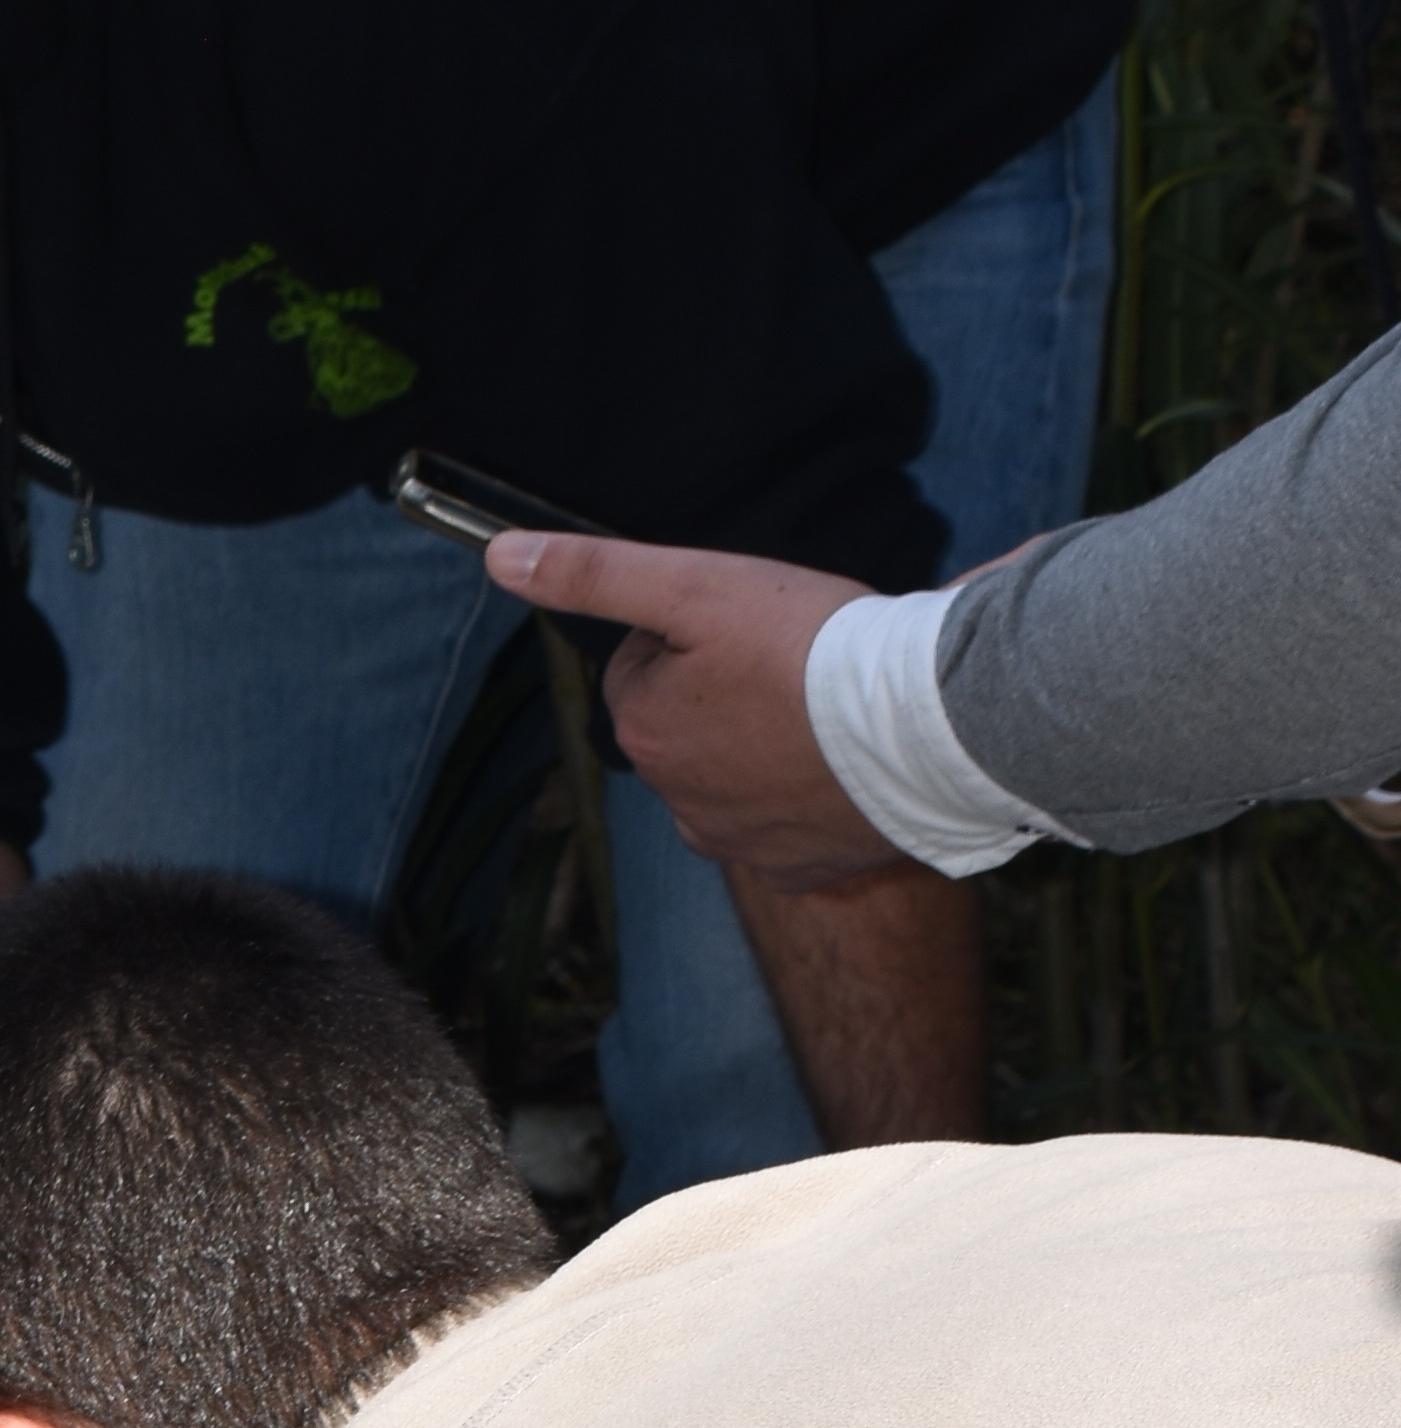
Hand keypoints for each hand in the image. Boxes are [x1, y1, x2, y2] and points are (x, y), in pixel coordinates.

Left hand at [485, 526, 892, 884]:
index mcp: (644, 733)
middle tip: (794, 665)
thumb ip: (595, 573)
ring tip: (821, 713)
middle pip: (686, 726)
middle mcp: (677, 804)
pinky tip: (839, 765)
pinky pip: (787, 826)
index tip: (750, 628)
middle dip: (725, 693)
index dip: (695, 636)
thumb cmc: (814, 647)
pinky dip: (805, 795)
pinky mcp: (799, 869)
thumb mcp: (695, 586)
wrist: (927, 726)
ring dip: (763, 744)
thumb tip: (500, 558)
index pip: (644, 669)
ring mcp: (739, 845)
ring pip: (733, 777)